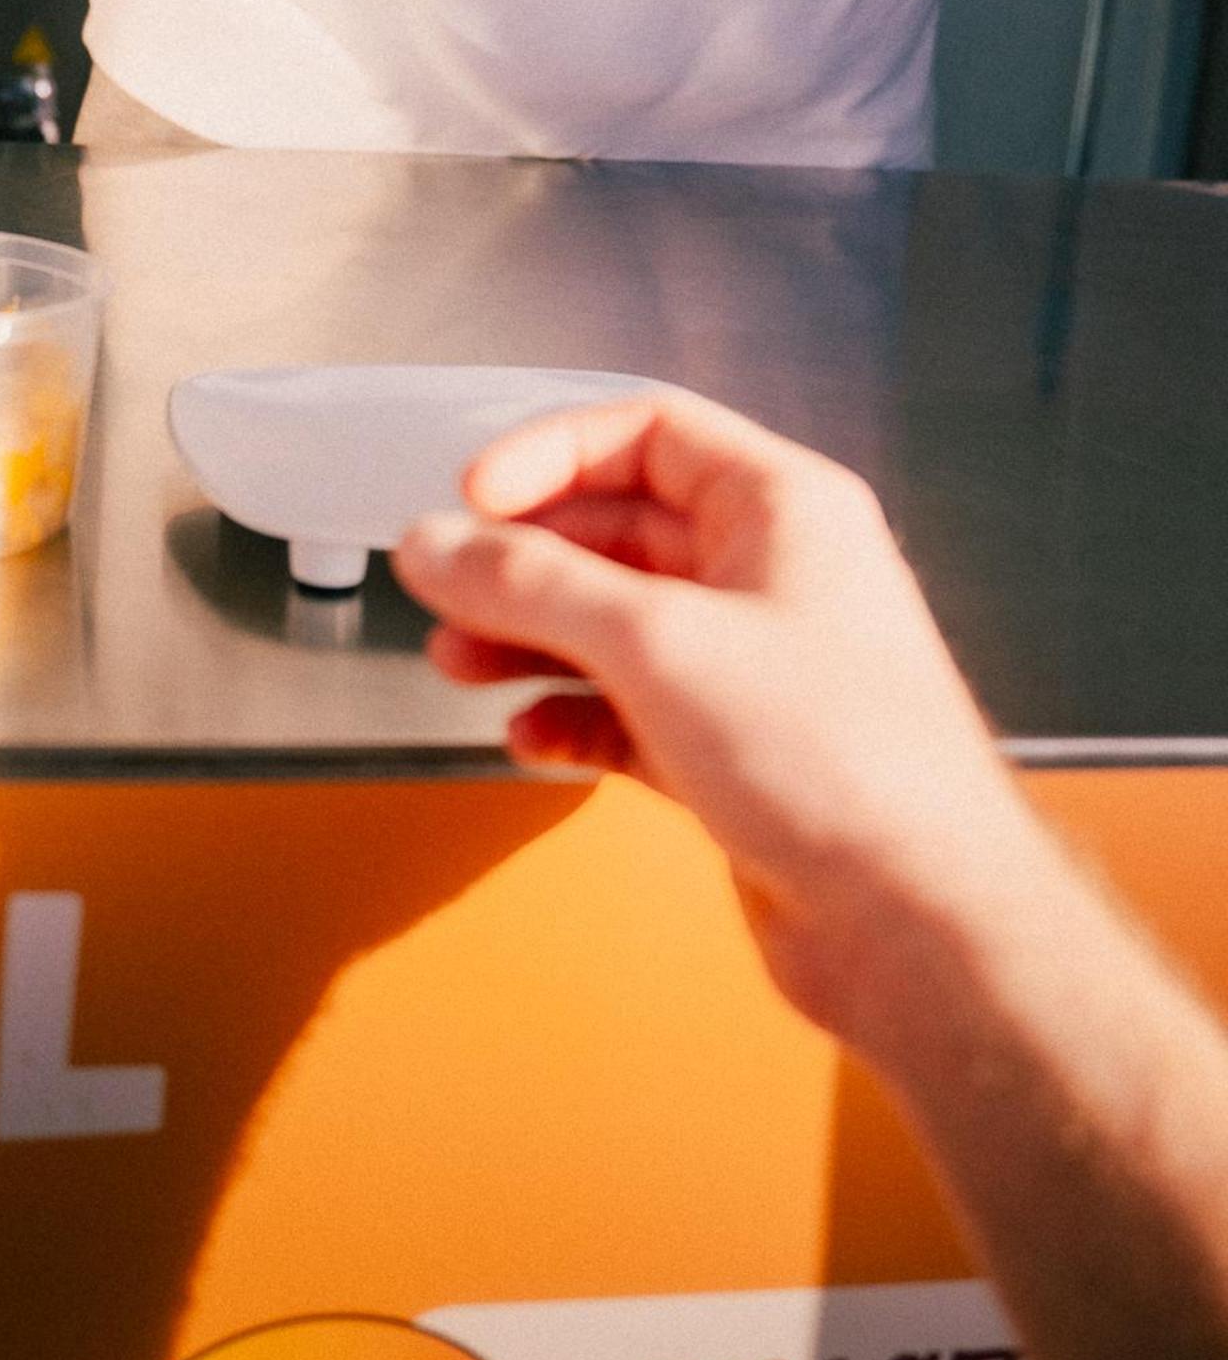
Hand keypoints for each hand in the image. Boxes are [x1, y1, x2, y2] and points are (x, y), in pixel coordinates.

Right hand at [392, 390, 1034, 1032]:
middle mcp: (774, 577)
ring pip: (617, 625)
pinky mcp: (738, 754)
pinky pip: (631, 709)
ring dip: (531, 641)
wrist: (919, 925)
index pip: (647, 434)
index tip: (475, 496)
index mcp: (784, 510)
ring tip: (463, 663)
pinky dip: (573, 716)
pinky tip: (533, 737)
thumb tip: (442, 541)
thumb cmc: (846, 766)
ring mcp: (755, 669)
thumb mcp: (658, 644)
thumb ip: (532, 585)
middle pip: (619, 533)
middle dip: (523, 562)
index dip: (550, 455)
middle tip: (448, 589)